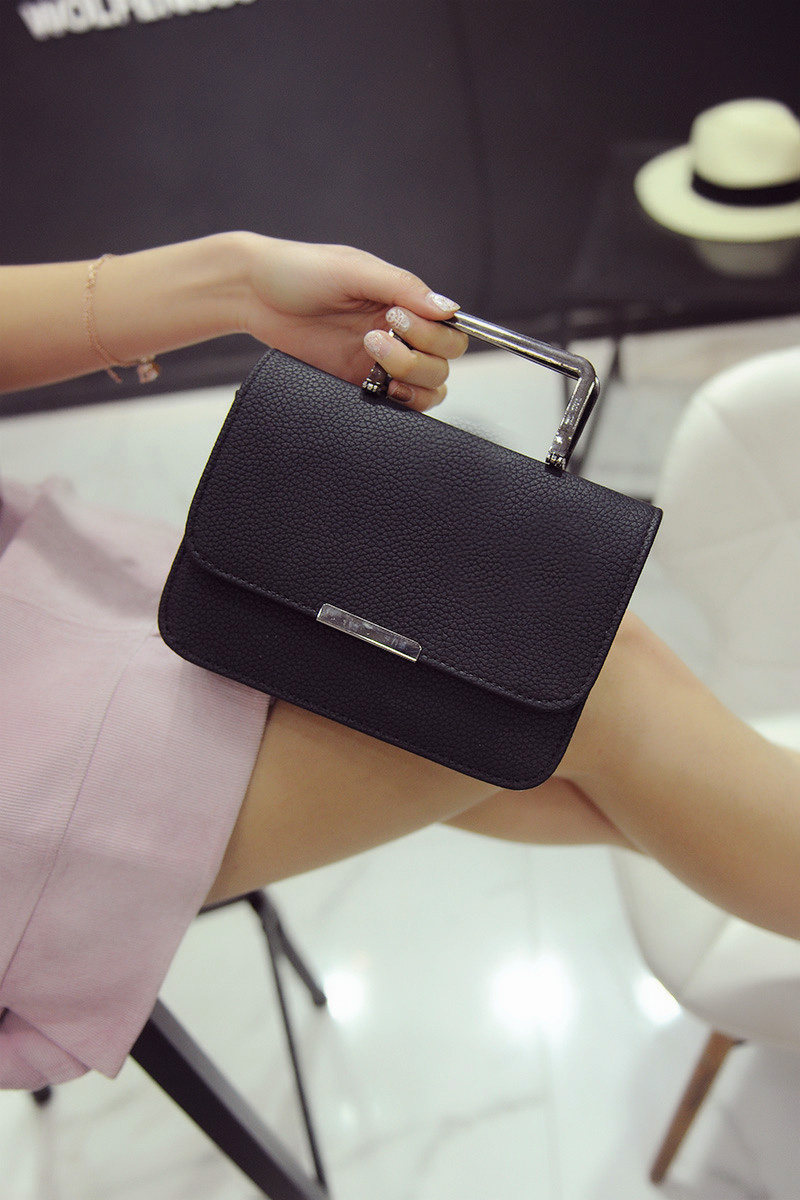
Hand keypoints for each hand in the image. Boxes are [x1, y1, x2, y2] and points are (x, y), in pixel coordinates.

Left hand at [240, 235, 468, 409]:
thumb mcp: (355, 269)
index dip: (434, 333)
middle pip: (443, 363)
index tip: (396, 318)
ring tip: (370, 355)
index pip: (450, 331)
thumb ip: (404, 286)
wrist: (253, 293)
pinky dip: (396, 403)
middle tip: (374, 336)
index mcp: (405, 303)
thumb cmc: (302, 270)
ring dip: (408, 378)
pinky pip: (395, 406)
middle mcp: (400, 335)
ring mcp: (380, 363)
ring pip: (427, 389)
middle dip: (417, 355)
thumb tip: (450, 309)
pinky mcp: (357, 385)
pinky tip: (373, 385)